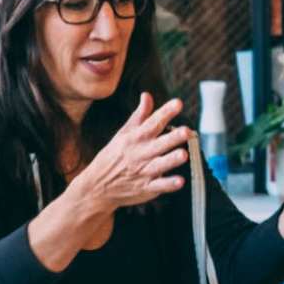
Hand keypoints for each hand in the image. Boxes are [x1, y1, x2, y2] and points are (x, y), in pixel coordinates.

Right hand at [75, 94, 195, 216]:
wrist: (97, 186)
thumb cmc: (113, 156)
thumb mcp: (123, 134)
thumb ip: (139, 116)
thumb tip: (147, 95)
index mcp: (135, 138)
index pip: (152, 123)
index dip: (165, 113)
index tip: (178, 103)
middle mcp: (140, 154)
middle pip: (159, 144)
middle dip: (172, 138)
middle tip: (186, 131)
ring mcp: (143, 172)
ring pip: (159, 165)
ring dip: (171, 160)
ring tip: (184, 154)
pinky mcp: (146, 188)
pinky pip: (159, 186)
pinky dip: (169, 184)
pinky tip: (180, 181)